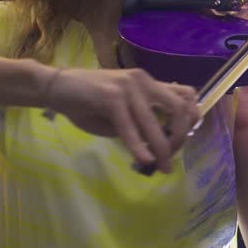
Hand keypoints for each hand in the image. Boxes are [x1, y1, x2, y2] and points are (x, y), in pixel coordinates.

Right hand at [44, 67, 199, 172]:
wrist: (56, 87)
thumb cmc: (87, 102)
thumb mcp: (121, 110)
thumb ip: (139, 121)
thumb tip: (158, 145)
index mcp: (148, 83)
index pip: (185, 95)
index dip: (191, 119)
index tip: (182, 142)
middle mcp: (143, 81)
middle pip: (179, 107)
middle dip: (181, 135)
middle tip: (172, 157)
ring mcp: (127, 86)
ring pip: (154, 121)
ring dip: (161, 148)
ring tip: (162, 167)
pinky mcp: (110, 96)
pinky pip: (129, 126)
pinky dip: (138, 146)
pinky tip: (143, 160)